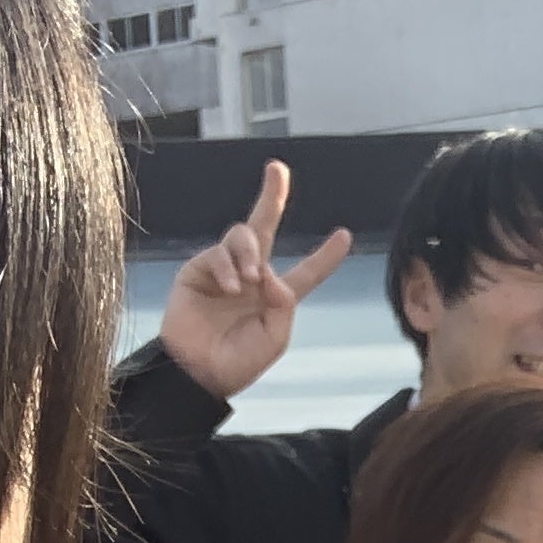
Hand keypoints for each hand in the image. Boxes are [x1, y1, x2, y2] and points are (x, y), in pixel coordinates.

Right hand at [159, 160, 355, 400]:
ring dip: (250, 253)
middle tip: (278, 168)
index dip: (326, 255)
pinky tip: (231, 288)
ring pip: (242, 236)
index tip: (345, 235)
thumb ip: (283, 303)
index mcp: (275, 296)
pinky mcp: (197, 271)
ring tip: (250, 280)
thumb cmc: (238, 362)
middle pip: (264, 227)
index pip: (306, 272)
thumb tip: (270, 271)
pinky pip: (216, 253)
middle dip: (271, 196)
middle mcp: (251, 277)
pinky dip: (227, 267)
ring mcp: (223, 270)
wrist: (198, 374)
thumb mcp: (274, 337)